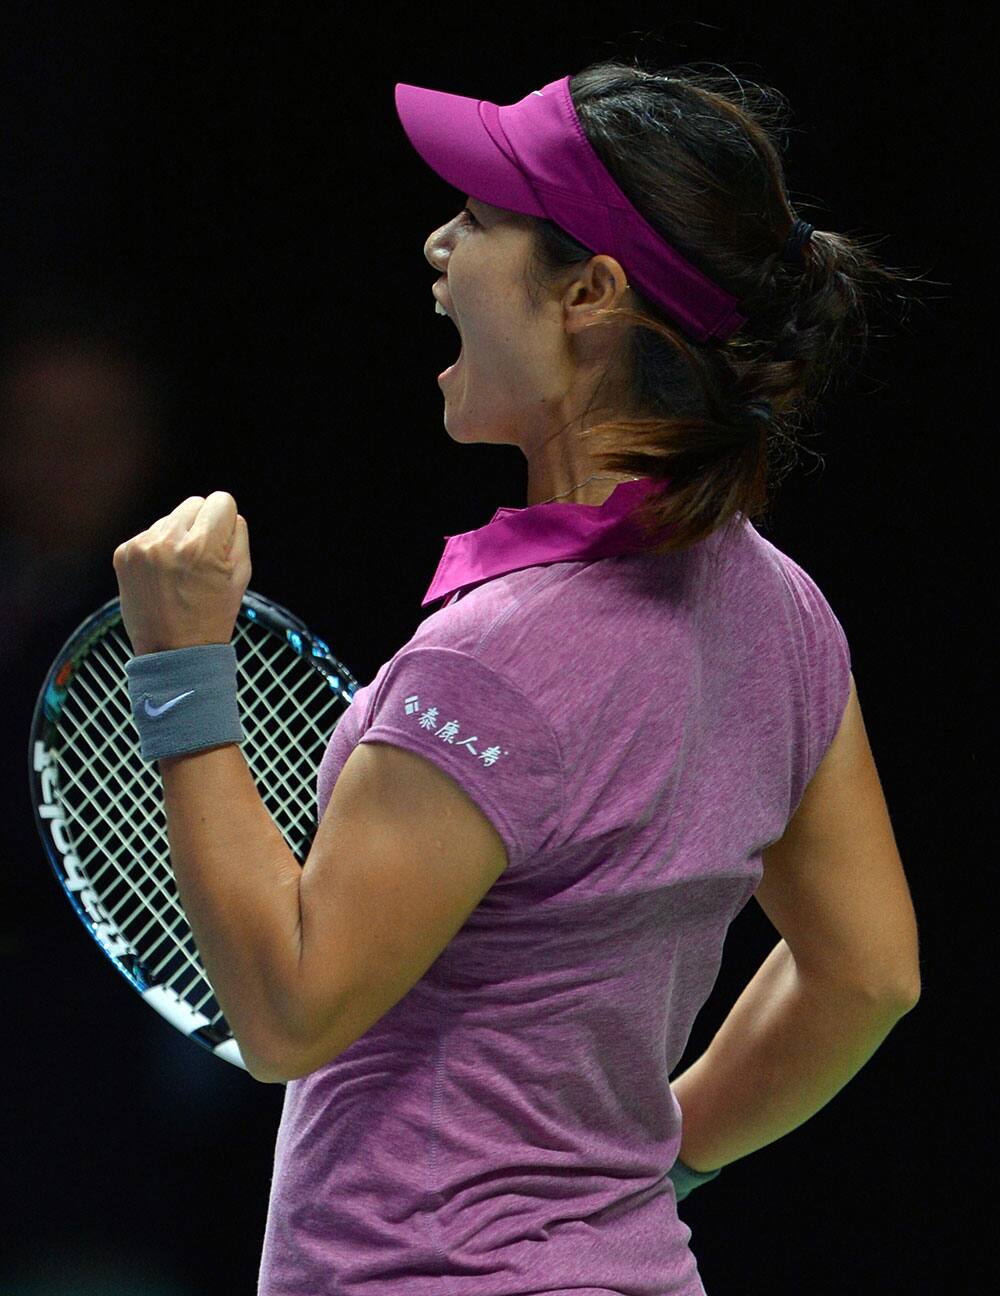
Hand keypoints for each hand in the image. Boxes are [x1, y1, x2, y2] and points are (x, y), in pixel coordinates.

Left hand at [113, 492, 251, 656]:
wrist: (172, 652)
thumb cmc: (212, 615)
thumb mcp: (240, 576)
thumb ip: (237, 535)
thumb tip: (225, 512)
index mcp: (201, 547)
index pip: (221, 501)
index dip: (226, 522)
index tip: (222, 544)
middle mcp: (168, 541)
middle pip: (194, 504)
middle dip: (201, 526)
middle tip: (201, 562)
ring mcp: (141, 547)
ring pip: (170, 519)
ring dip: (177, 538)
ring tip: (179, 573)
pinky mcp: (123, 554)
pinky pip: (149, 534)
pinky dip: (157, 550)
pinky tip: (161, 576)